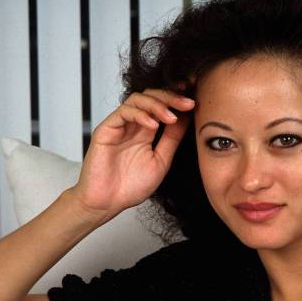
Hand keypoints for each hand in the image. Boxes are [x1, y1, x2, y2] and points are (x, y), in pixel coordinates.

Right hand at [69, 87, 193, 220]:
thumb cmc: (131, 187)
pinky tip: (153, 125)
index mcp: (147, 131)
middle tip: (188, 103)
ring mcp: (119, 126)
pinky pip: (123, 113)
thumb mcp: (161, 160)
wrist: (107, 203)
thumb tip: (188, 118)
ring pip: (138, 99)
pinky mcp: (106, 129)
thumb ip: (172, 138)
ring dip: (158, 104)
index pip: (163, 105)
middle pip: (152, 96)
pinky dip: (140, 115)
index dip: (178, 98)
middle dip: (171, 97)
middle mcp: (133, 125)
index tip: (195, 99)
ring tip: (171, 117)